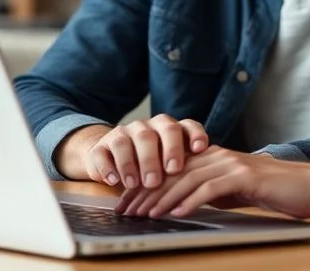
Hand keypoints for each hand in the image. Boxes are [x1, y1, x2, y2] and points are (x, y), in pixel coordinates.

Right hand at [58, 114, 208, 188]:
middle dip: (160, 153)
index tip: (200, 149)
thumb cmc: (151, 165)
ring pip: (126, 141)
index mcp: (168, 129)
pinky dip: (109, 166)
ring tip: (137, 184)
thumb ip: (186, 169)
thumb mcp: (170, 166)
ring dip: (132, 163)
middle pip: (154, 132)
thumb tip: (208, 184)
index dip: (194, 135)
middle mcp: (146, 127)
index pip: (185, 125)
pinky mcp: (101, 146)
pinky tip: (114, 181)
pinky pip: (103, 152)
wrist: (110, 159)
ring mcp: (123, 134)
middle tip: (165, 175)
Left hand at [114, 146, 309, 219]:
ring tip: (143, 214)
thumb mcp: (239, 191)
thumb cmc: (280, 191)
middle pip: (173, 172)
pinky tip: (175, 213)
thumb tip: (187, 203)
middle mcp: (219, 155)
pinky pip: (210, 189)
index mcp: (216, 157)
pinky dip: (190, 201)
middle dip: (145, 191)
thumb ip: (214, 192)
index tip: (127, 200)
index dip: (147, 184)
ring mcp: (232, 164)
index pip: (173, 169)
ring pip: (186, 179)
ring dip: (162, 198)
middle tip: (125, 209)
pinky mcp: (244, 176)